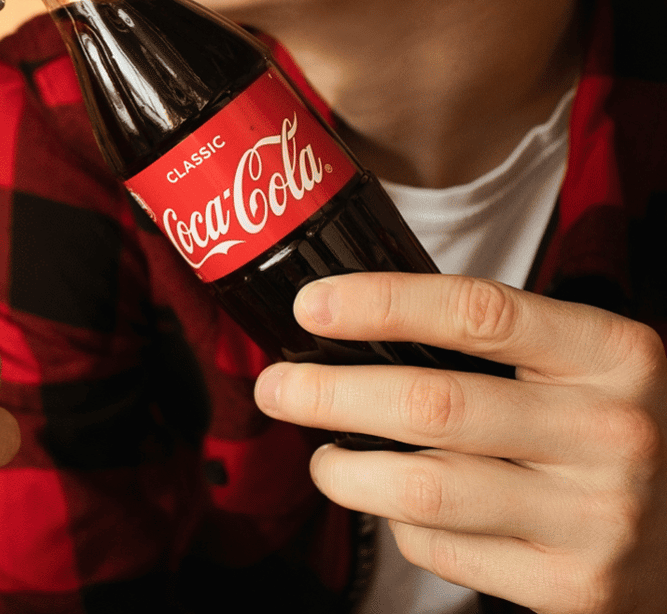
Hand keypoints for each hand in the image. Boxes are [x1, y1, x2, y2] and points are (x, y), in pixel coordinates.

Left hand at [253, 273, 666, 613]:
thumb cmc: (595, 431)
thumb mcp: (574, 368)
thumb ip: (486, 343)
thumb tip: (342, 323)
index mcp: (614, 356)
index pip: (479, 314)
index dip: (382, 304)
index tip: (312, 306)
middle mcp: (612, 433)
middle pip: (431, 405)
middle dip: (329, 395)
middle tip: (277, 388)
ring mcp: (595, 517)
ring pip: (421, 489)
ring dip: (344, 472)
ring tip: (324, 459)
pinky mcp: (571, 587)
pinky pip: (442, 550)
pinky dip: (400, 528)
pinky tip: (400, 510)